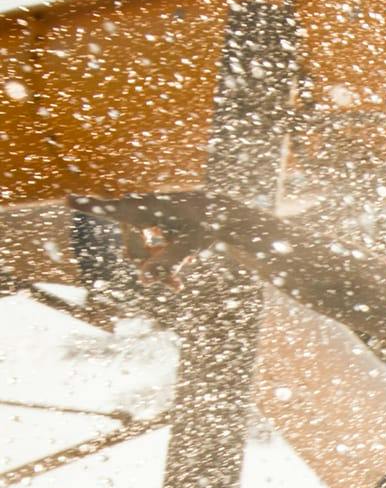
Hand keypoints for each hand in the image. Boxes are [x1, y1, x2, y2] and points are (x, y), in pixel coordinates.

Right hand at [77, 193, 215, 286]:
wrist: (218, 216)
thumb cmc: (205, 226)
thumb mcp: (190, 247)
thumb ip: (168, 263)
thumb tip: (144, 279)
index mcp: (145, 209)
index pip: (112, 211)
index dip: (89, 207)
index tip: (66, 199)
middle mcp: (137, 212)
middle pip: (132, 250)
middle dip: (151, 269)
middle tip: (175, 288)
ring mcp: (140, 221)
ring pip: (138, 255)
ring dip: (157, 270)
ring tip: (177, 287)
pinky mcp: (147, 228)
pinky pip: (145, 253)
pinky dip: (161, 265)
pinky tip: (178, 275)